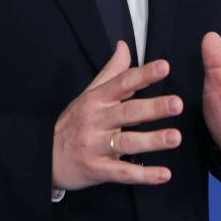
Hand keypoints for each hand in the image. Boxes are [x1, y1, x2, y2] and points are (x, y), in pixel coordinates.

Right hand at [52, 41, 183, 190]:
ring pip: (126, 142)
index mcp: (96, 100)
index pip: (122, 83)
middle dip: (153, 108)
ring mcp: (96, 147)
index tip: (164, 67)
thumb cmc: (72, 123)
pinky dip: (143, 175)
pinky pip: (122, 172)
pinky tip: (163, 174)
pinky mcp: (98, 170)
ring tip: (175, 137)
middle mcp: (96, 121)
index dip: (143, 74)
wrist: (44, 157)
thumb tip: (124, 46)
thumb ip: (111, 72)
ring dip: (151, 141)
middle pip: (127, 112)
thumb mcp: (88, 94)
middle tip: (177, 104)